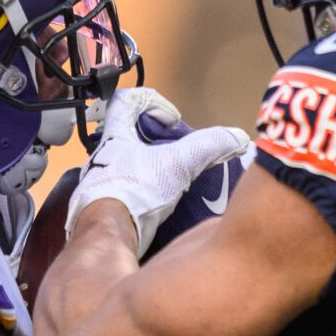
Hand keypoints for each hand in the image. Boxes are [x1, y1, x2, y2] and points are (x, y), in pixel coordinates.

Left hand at [65, 88, 248, 257]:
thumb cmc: (133, 193)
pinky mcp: (102, 207)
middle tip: (174, 150)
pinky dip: (140, 194)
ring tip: (168, 180)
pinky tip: (156, 205)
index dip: (151, 101)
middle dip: (152, 140)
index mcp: (116, 136)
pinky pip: (123, 192)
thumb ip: (207, 147)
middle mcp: (103, 156)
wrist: (107, 235)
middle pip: (126, 135)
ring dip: (146, 168)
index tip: (170, 119)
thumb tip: (235, 137)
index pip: (125, 101)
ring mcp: (99, 182)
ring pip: (123, 164)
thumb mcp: (178, 164)